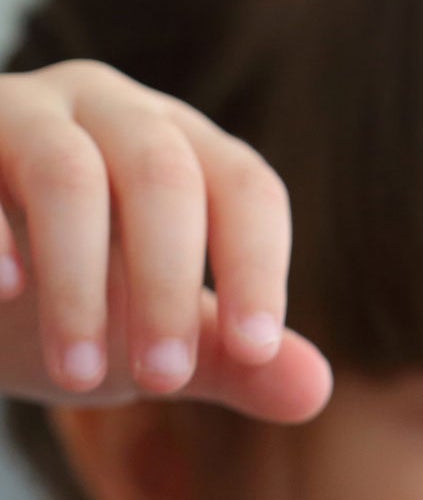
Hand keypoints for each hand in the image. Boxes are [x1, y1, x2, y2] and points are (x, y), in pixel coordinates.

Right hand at [0, 60, 329, 420]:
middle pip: (164, 175)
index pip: (246, 188)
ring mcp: (20, 112)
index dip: (258, 266)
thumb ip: (229, 362)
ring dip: (80, 283)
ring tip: (82, 376)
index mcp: (183, 150)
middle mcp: (110, 109)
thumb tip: (315, 390)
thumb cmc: (77, 302)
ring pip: (68, 174)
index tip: (255, 350)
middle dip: (169, 286)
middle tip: (166, 382)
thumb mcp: (156, 339)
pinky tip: (5, 293)